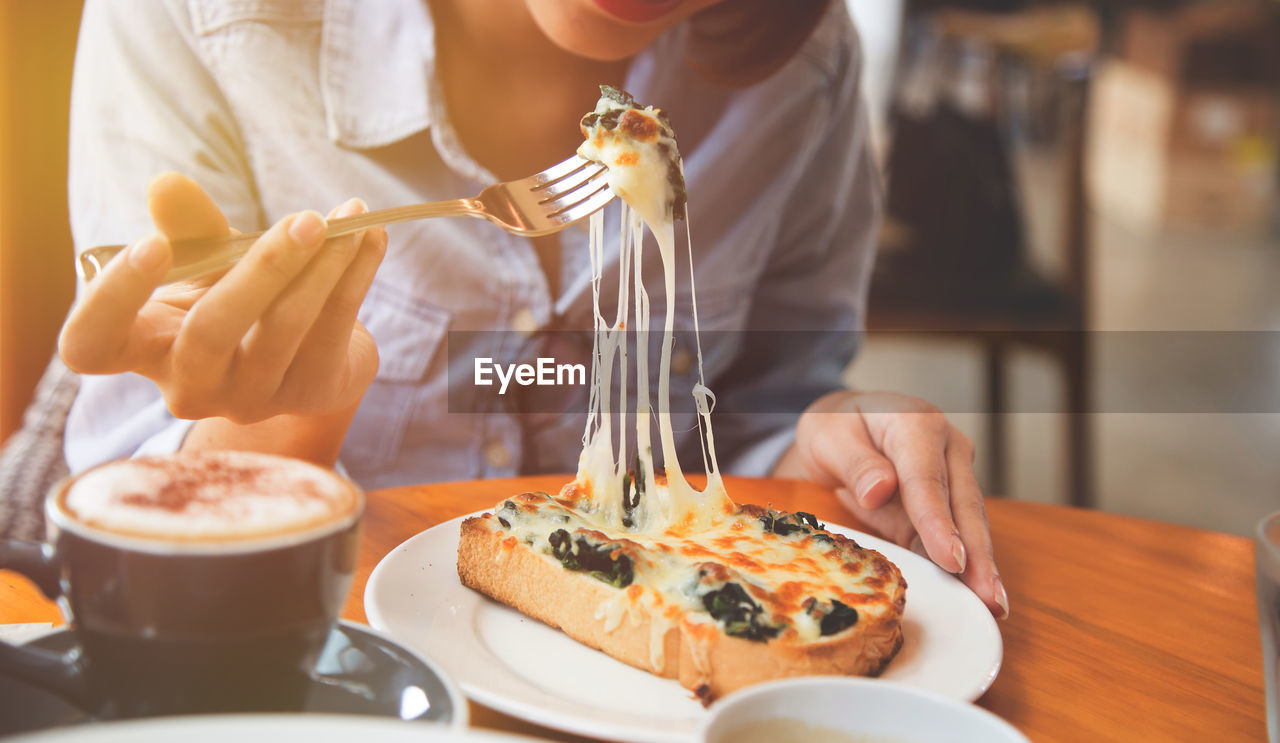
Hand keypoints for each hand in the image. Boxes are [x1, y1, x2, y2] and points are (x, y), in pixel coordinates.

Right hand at [60, 173, 386, 426]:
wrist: (307, 347)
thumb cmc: (236, 298)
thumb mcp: (204, 261)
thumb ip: (188, 228)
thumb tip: (166, 185)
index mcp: (143, 350)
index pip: (92, 346)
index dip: (110, 302)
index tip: (151, 245)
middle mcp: (190, 385)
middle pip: (210, 334)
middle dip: (260, 271)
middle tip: (304, 219)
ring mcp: (251, 399)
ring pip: (284, 331)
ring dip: (322, 267)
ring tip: (347, 218)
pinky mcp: (309, 395)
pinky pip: (333, 331)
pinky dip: (355, 277)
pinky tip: (371, 237)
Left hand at [776, 390, 1007, 618]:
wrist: (845, 424)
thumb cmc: (836, 428)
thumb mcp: (829, 438)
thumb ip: (856, 463)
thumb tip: (879, 490)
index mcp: (916, 424)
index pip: (927, 479)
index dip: (939, 522)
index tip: (951, 559)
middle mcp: (946, 446)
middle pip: (963, 504)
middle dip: (977, 553)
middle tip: (988, 596)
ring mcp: (953, 473)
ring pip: (970, 522)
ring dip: (981, 564)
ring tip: (993, 603)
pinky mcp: (948, 502)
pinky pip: (957, 535)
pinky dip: (967, 566)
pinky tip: (976, 594)